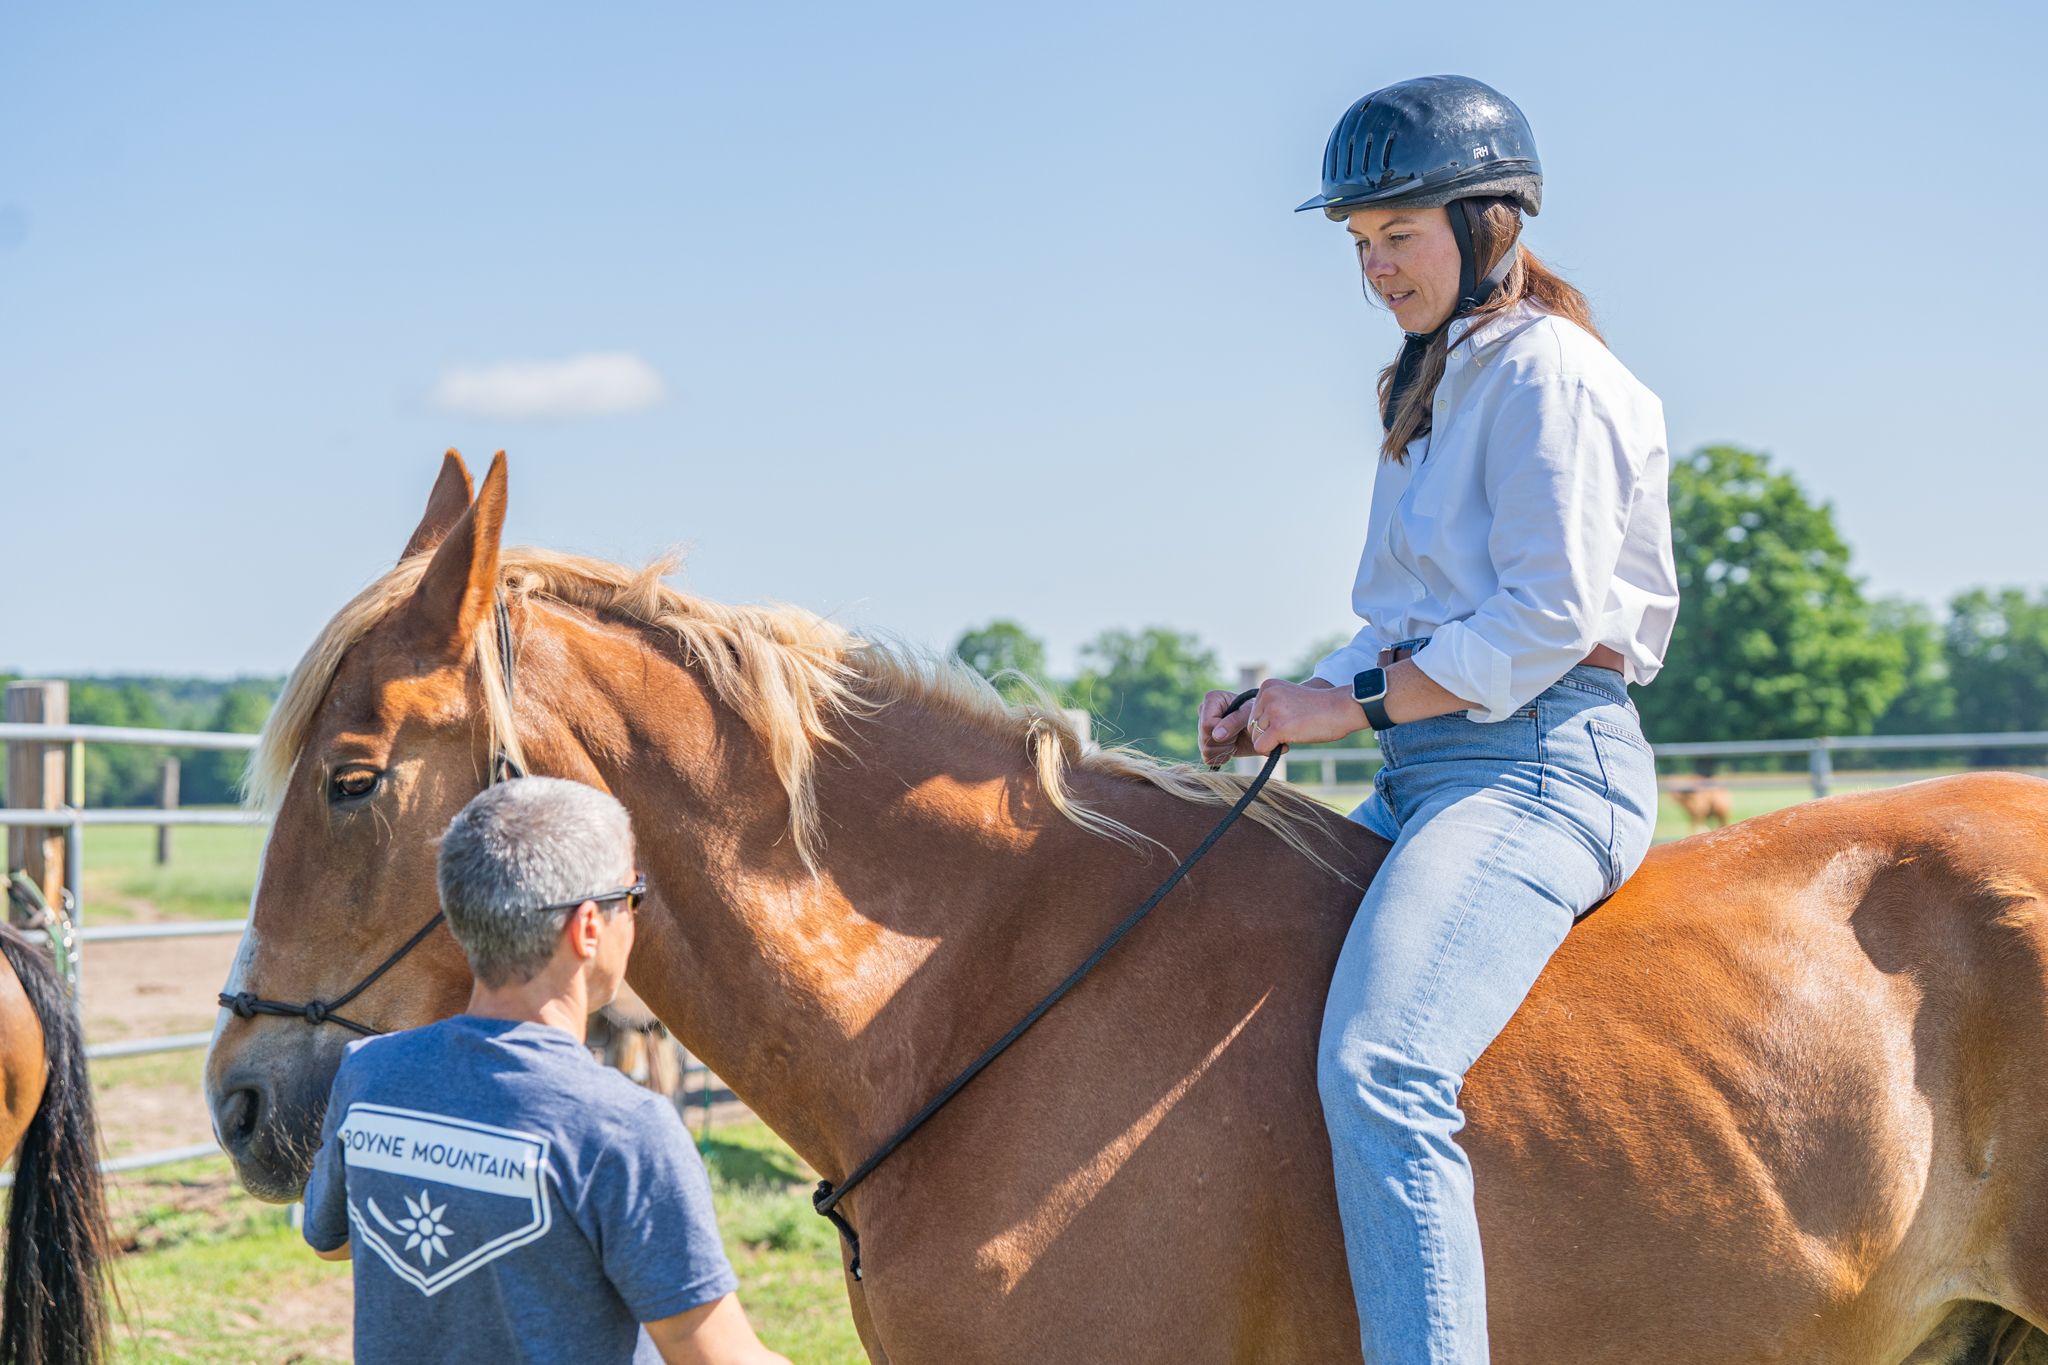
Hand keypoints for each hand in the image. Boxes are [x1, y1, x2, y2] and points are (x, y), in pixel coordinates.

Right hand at [1198, 690, 1256, 766]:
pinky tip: (1231, 748)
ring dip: (1225, 750)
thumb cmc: (1256, 715)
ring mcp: (1203, 730)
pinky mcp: (1206, 744)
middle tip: (1238, 734)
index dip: (1222, 732)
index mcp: (1212, 700)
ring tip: (1235, 741)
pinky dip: (1222, 757)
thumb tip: (1216, 735)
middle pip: (1205, 738)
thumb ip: (1233, 722)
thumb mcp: (1249, 714)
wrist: (1261, 730)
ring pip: (1206, 750)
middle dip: (1225, 742)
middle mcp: (1204, 713)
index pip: (1207, 724)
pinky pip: (1208, 758)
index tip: (1237, 729)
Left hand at [1238, 678, 1366, 754]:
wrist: (1342, 708)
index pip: (1253, 713)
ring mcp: (1272, 710)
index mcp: (1268, 686)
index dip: (1268, 724)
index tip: (1287, 723)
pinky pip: (1260, 747)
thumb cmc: (1320, 708)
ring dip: (1272, 742)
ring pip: (1255, 737)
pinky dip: (1271, 751)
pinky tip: (1287, 746)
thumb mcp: (1289, 699)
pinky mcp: (1278, 727)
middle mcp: (1267, 695)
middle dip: (1268, 734)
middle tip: (1290, 732)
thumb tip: (1253, 729)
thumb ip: (1271, 707)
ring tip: (1293, 735)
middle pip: (1252, 726)